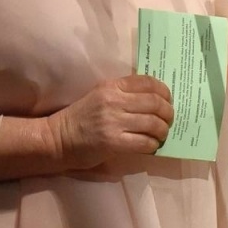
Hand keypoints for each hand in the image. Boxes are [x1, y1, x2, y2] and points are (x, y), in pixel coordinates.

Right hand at [47, 75, 173, 168]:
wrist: (59, 138)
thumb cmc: (81, 118)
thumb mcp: (100, 96)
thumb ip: (123, 93)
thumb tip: (155, 99)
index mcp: (111, 86)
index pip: (147, 82)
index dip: (164, 91)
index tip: (168, 100)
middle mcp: (114, 100)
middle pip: (155, 103)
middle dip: (168, 113)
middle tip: (169, 120)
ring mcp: (113, 121)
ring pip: (153, 123)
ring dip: (163, 131)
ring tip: (161, 135)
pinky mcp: (113, 142)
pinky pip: (144, 142)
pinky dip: (153, 145)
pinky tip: (151, 146)